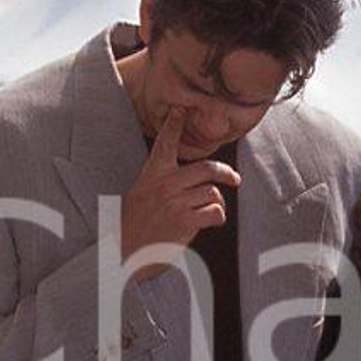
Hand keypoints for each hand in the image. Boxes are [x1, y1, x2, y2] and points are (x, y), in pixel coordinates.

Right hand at [120, 107, 239, 281]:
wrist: (126, 250)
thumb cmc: (136, 222)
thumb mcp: (141, 192)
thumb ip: (163, 180)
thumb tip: (193, 177)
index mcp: (153, 174)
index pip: (165, 143)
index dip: (174, 125)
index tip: (181, 109)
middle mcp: (165, 184)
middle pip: (207, 168)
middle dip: (225, 173)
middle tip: (235, 179)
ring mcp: (176, 202)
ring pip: (212, 192)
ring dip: (215, 202)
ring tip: (207, 210)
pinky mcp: (185, 221)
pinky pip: (214, 211)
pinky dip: (217, 216)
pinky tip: (210, 221)